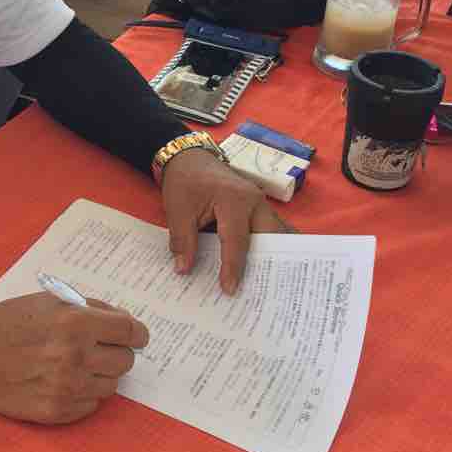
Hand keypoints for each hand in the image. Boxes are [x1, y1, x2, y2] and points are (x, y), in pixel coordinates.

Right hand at [0, 293, 147, 424]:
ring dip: (100, 374)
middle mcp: (76, 357)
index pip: (130, 332)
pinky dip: (84, 394)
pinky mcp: (58, 411)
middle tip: (98, 348)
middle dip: (116, 352)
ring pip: (111, 385)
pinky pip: (91, 405)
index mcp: (76, 323)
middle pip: (125, 361)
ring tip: (77, 365)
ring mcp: (68, 387)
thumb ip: (89, 308)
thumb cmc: (11, 322)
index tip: (134, 335)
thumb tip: (123, 322)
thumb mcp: (49, 300)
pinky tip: (64, 382)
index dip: (136, 333)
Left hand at [160, 148, 294, 294]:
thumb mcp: (177, 209)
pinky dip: (270, 248)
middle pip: (269, 238)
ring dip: (272, 257)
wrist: (190, 159)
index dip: (233, 267)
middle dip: (267, 264)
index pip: (236, 240)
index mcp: (234, 199)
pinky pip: (270, 231)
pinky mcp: (260, 210)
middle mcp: (255, 201)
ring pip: (274, 235)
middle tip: (263, 293)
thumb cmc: (185, 182)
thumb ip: (182, 240)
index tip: (229, 289)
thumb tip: (184, 269)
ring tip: (269, 285)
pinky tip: (268, 267)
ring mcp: (261, 204)